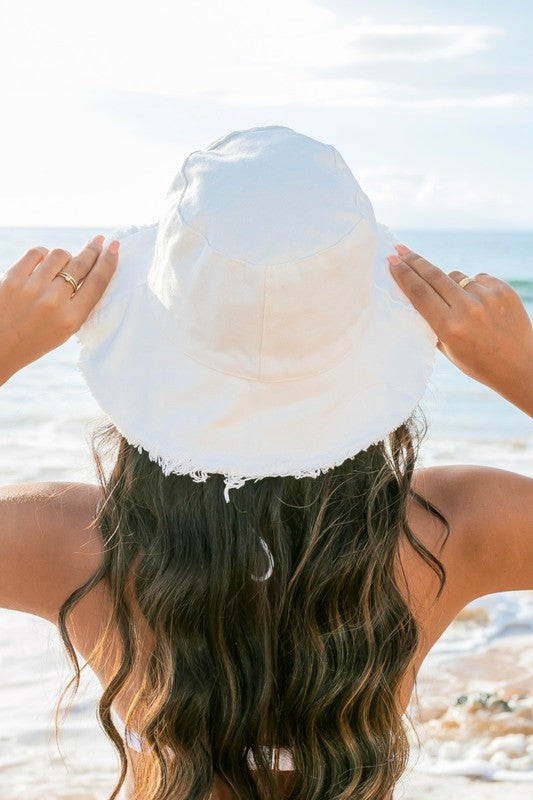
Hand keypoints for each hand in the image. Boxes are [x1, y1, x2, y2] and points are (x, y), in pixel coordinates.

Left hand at [0, 235, 119, 384]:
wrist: (0, 347)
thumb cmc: (36, 338)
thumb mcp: (65, 329)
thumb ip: (80, 303)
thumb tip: (93, 267)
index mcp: (71, 319)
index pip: (97, 283)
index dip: (108, 262)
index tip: (114, 247)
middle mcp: (53, 303)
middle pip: (81, 265)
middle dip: (93, 250)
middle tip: (98, 241)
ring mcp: (31, 289)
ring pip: (60, 254)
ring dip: (64, 257)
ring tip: (61, 266)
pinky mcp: (11, 278)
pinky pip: (36, 253)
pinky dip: (43, 255)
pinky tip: (43, 263)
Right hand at [388, 243, 532, 416]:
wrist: (519, 366)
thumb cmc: (478, 362)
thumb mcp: (447, 350)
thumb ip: (432, 322)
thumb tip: (416, 293)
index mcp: (449, 328)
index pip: (419, 293)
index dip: (403, 274)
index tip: (392, 260)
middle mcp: (468, 310)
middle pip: (433, 276)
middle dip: (414, 261)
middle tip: (400, 249)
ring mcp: (487, 297)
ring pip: (456, 276)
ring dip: (450, 283)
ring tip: (459, 304)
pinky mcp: (503, 290)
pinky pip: (477, 278)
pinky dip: (473, 287)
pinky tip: (480, 305)